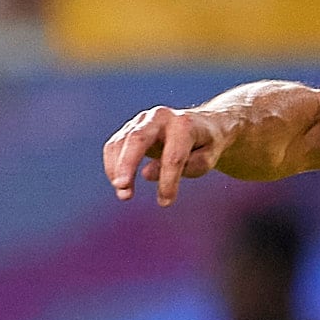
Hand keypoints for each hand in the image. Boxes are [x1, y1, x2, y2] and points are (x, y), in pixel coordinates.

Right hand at [103, 104, 221, 205]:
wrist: (202, 124)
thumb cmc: (205, 146)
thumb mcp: (207, 158)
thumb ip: (185, 166)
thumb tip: (146, 174)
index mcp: (184, 124)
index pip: (173, 156)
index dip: (168, 181)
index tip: (166, 202)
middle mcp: (160, 117)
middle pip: (138, 138)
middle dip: (127, 164)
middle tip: (122, 187)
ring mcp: (142, 120)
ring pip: (121, 141)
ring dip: (116, 169)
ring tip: (124, 195)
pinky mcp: (130, 128)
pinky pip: (114, 145)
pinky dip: (112, 166)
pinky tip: (120, 184)